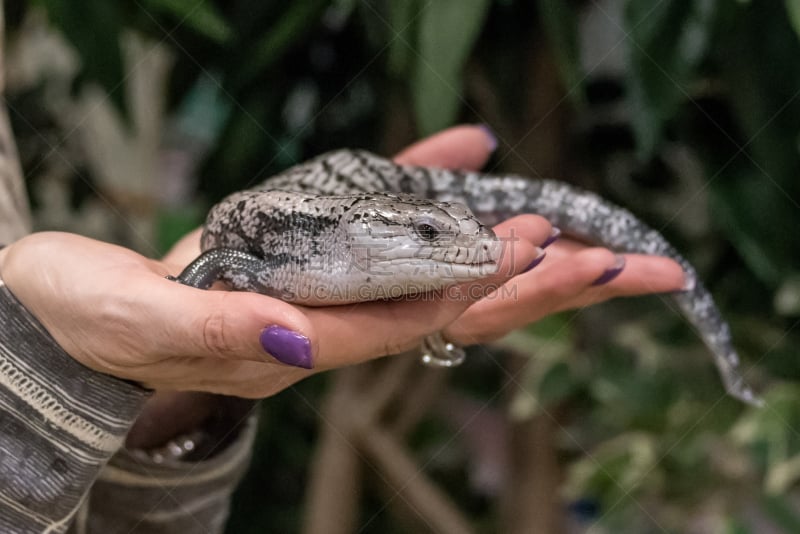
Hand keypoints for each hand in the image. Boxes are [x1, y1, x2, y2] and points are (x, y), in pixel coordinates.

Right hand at [0, 126, 681, 400]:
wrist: (56, 311)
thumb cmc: (81, 322)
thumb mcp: (135, 325)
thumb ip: (215, 333)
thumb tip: (296, 340)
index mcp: (289, 345)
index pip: (402, 320)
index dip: (472, 290)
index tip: (538, 256)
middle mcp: (316, 321)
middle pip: (436, 306)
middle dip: (517, 287)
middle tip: (600, 256)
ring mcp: (311, 286)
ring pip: (418, 266)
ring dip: (485, 239)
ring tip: (550, 213)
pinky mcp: (294, 251)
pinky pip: (369, 217)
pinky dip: (413, 181)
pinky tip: (462, 149)